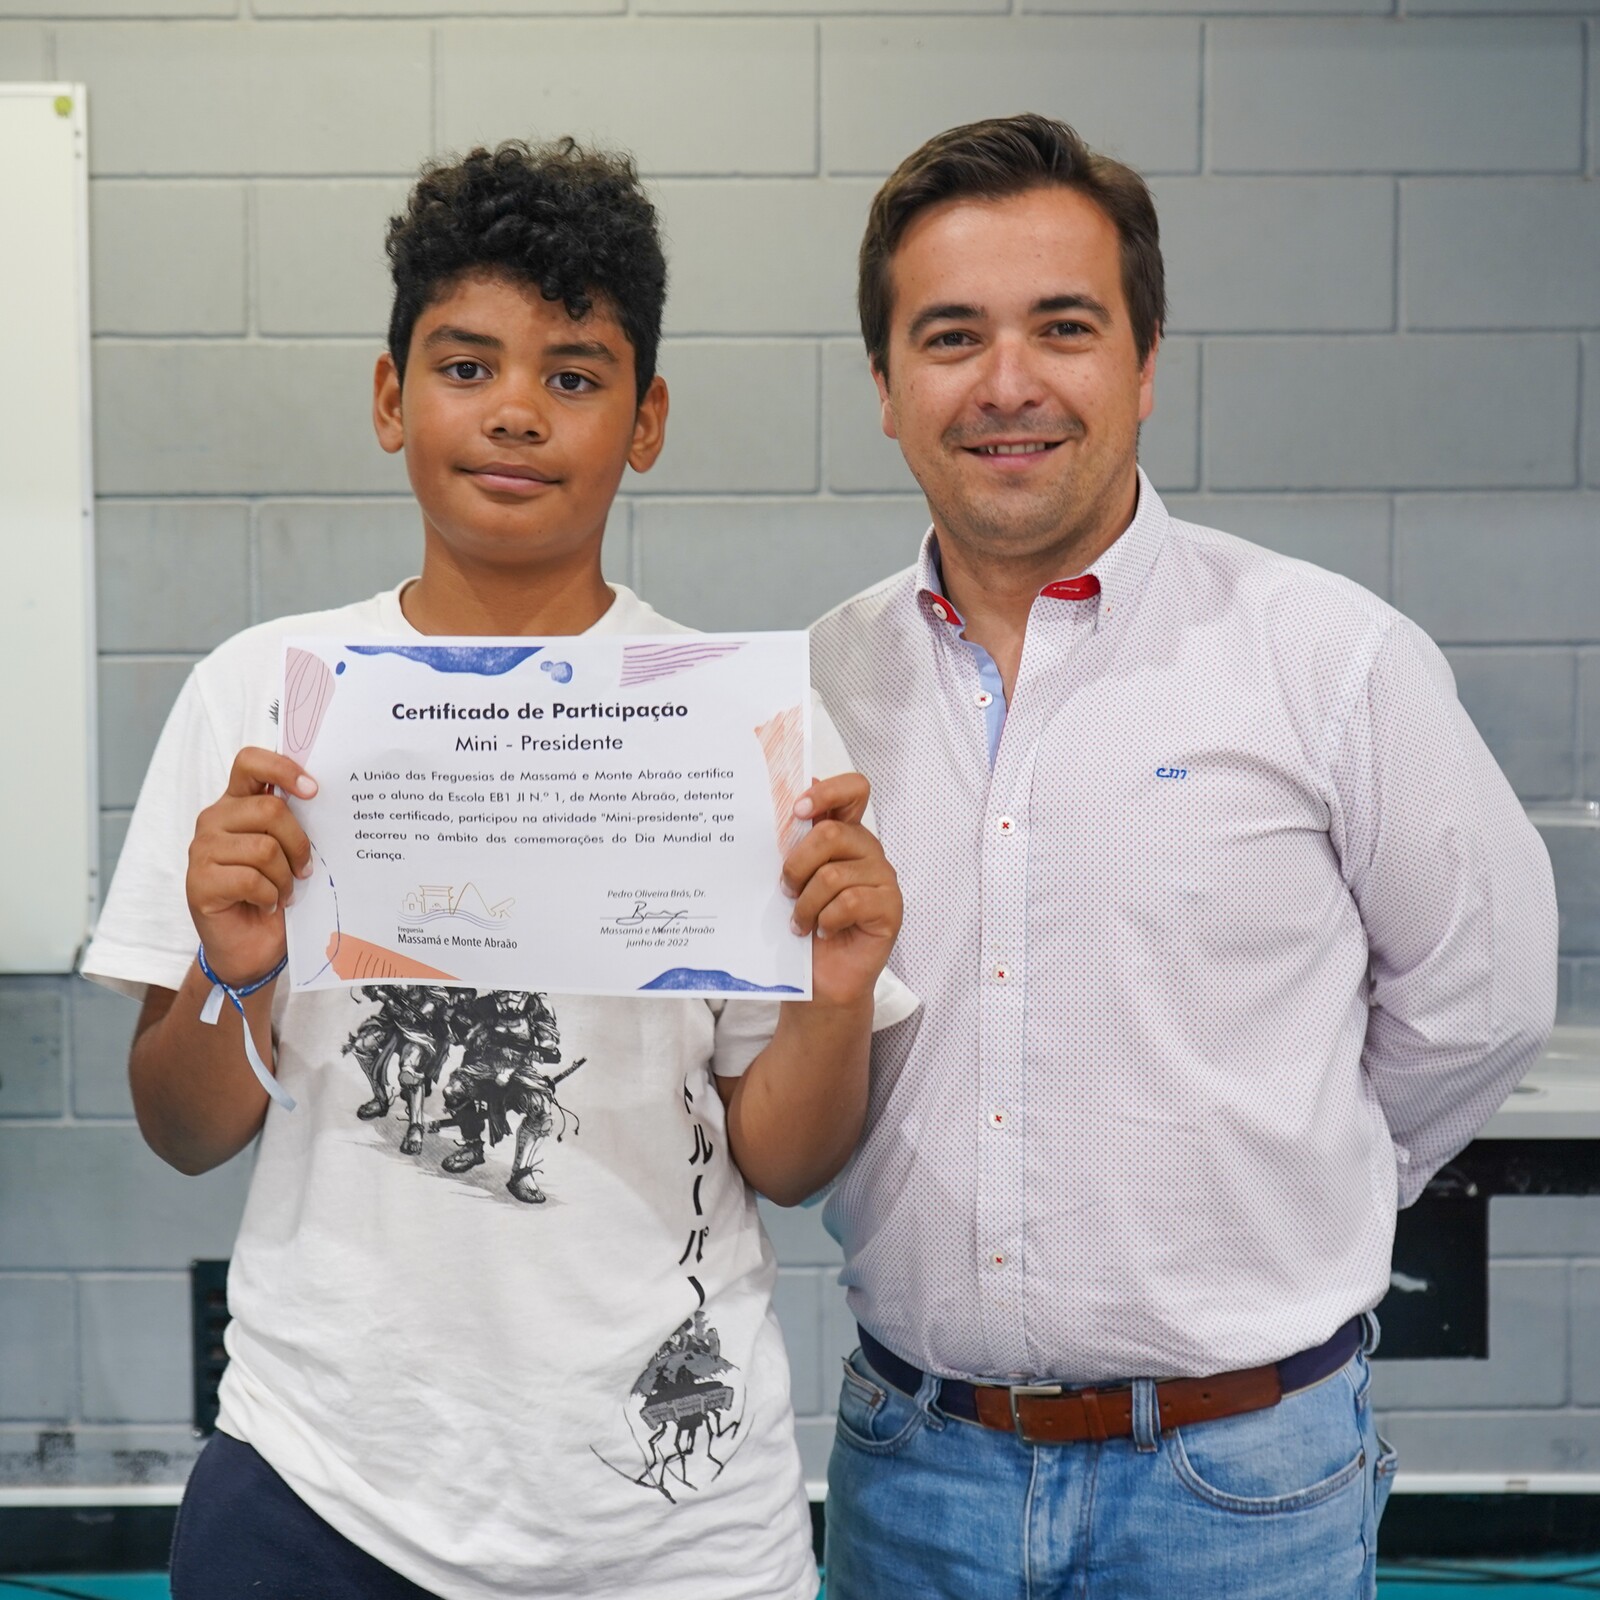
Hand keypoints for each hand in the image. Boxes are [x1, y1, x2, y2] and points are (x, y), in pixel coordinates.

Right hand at [187, 747, 316, 989]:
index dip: (283, 768)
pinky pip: (250, 880)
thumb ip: (295, 822)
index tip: (313, 789)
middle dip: (299, 843)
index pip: (250, 762)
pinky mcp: (198, 882)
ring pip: (264, 848)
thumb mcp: (290, 852)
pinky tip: (267, 905)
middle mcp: (215, 820)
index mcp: (238, 804)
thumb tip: (325, 798)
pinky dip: (270, 896)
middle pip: (270, 810)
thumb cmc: (275, 894)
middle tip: (304, 869)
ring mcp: (201, 850)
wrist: (252, 948)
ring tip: (283, 891)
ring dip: (285, 877)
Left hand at [780, 773, 902, 1010]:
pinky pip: (850, 903)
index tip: (796, 810)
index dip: (826, 791)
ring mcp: (883, 878)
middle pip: (830, 834)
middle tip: (786, 891)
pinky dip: (826, 920)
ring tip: (800, 922)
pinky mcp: (891, 907)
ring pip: (833, 875)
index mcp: (845, 834)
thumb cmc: (804, 925)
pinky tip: (823, 932)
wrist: (819, 979)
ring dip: (806, 903)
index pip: (853, 789)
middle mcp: (867, 850)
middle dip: (796, 865)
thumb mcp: (793, 878)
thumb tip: (788, 798)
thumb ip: (793, 841)